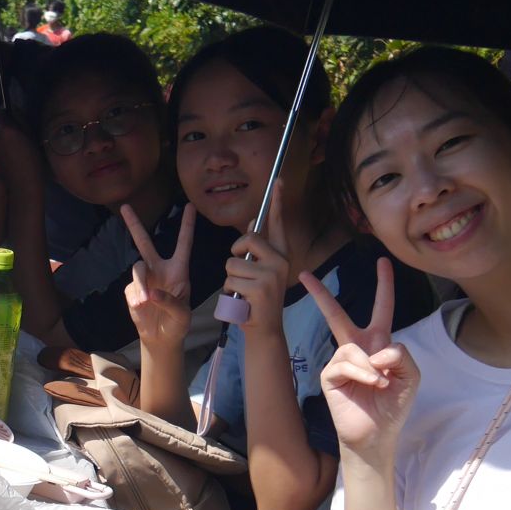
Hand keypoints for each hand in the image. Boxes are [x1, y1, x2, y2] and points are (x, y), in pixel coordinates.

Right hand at [120, 201, 195, 350]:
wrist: (161, 338)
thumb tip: (150, 294)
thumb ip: (170, 302)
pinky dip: (135, 298)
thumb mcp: (182, 315)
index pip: (183, 244)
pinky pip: (130, 288)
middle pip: (145, 243)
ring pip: (137, 269)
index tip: (190, 206)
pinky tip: (140, 308)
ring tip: (143, 303)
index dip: (186, 225)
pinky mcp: (132, 291)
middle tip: (125, 207)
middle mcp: (160, 270)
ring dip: (140, 285)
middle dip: (134, 225)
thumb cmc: (178, 324)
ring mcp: (145, 279)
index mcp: (178, 270)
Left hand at [222, 205, 291, 335]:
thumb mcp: (259, 271)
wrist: (264, 329)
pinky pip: (230, 279)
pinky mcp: (260, 287)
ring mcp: (272, 274)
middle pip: (247, 239)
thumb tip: (252, 222)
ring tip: (242, 291)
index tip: (278, 180)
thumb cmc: (257, 299)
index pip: (277, 224)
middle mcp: (281, 261)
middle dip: (235, 253)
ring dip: (230, 279)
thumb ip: (256, 249)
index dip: (277, 202)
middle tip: (239, 270)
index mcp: (281, 254)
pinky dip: (229, 291)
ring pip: (232, 263)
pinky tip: (242, 300)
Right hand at [307, 257, 419, 462]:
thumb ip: (402, 354)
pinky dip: (362, 373)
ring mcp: (340, 361)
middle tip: (305, 275)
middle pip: (337, 315)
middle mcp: (356, 348)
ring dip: (372, 366)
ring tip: (380, 384)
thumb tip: (378, 349)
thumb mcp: (411, 375)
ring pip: (353, 347)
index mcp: (378, 344)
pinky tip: (370, 386)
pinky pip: (345, 363)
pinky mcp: (329, 375)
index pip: (382, 309)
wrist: (376, 434)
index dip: (384, 286)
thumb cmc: (393, 406)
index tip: (382, 262)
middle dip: (321, 295)